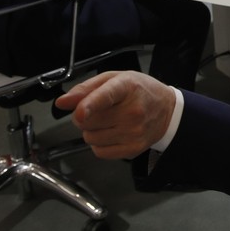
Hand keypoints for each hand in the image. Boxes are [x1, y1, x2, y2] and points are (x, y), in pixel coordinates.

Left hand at [55, 71, 175, 159]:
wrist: (167, 110)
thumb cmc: (139, 90)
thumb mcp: (114, 79)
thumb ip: (86, 89)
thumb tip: (62, 103)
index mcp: (127, 86)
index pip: (106, 96)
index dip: (90, 105)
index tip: (80, 113)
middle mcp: (132, 111)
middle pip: (88, 121)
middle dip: (85, 116)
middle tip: (100, 109)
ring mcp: (134, 133)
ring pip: (90, 138)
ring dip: (92, 130)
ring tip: (108, 121)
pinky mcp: (133, 149)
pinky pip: (99, 152)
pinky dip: (99, 143)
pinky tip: (112, 133)